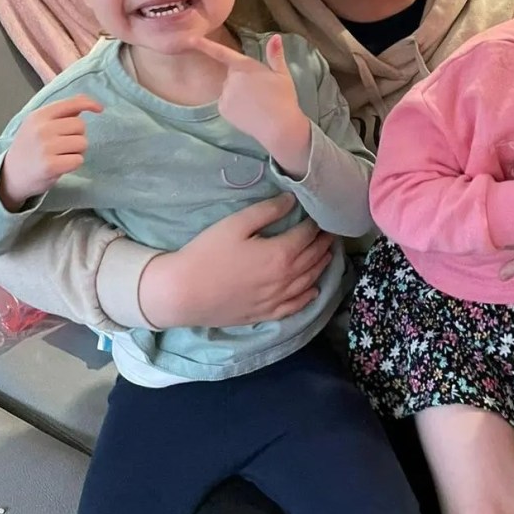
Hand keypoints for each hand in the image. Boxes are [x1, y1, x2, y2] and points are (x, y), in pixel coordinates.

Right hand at [0, 95, 102, 211]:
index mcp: (38, 116)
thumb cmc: (29, 147)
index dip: (89, 104)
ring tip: (60, 155)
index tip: (99, 109)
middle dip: (78, 136)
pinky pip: (78, 160)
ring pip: (82, 143)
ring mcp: (45, 147)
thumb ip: (60, 114)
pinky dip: (73, 164)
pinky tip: (59, 165)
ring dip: (77, 151)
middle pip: (80, 126)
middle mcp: (41, 129)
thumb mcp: (38, 125)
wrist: (9, 176)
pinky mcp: (50, 166)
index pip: (70, 103)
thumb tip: (85, 103)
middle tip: (63, 145)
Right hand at [139, 193, 334, 327]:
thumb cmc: (207, 253)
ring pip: (309, 281)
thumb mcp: (236, 224)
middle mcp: (285, 278)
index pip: (308, 236)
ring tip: (327, 254)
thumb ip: (267, 211)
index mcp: (281, 253)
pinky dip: (309, 297)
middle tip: (331, 233)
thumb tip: (292, 199)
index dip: (317, 225)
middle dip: (324, 243)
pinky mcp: (265, 314)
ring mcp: (276, 299)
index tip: (322, 216)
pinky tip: (314, 291)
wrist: (183, 292)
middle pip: (313, 258)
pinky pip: (295, 306)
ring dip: (322, 266)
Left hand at [192, 35, 310, 175]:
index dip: (205, 45)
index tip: (191, 39)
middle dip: (243, 78)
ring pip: (229, 89)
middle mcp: (231, 79)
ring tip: (256, 103)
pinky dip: (234, 105)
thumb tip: (275, 36)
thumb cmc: (283, 98)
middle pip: (233, 74)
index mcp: (246, 67)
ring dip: (238, 92)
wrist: (278, 127)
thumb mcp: (283, 75)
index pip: (222, 53)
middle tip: (261, 90)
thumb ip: (275, 55)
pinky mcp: (223, 109)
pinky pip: (226, 102)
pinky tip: (249, 111)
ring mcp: (225, 95)